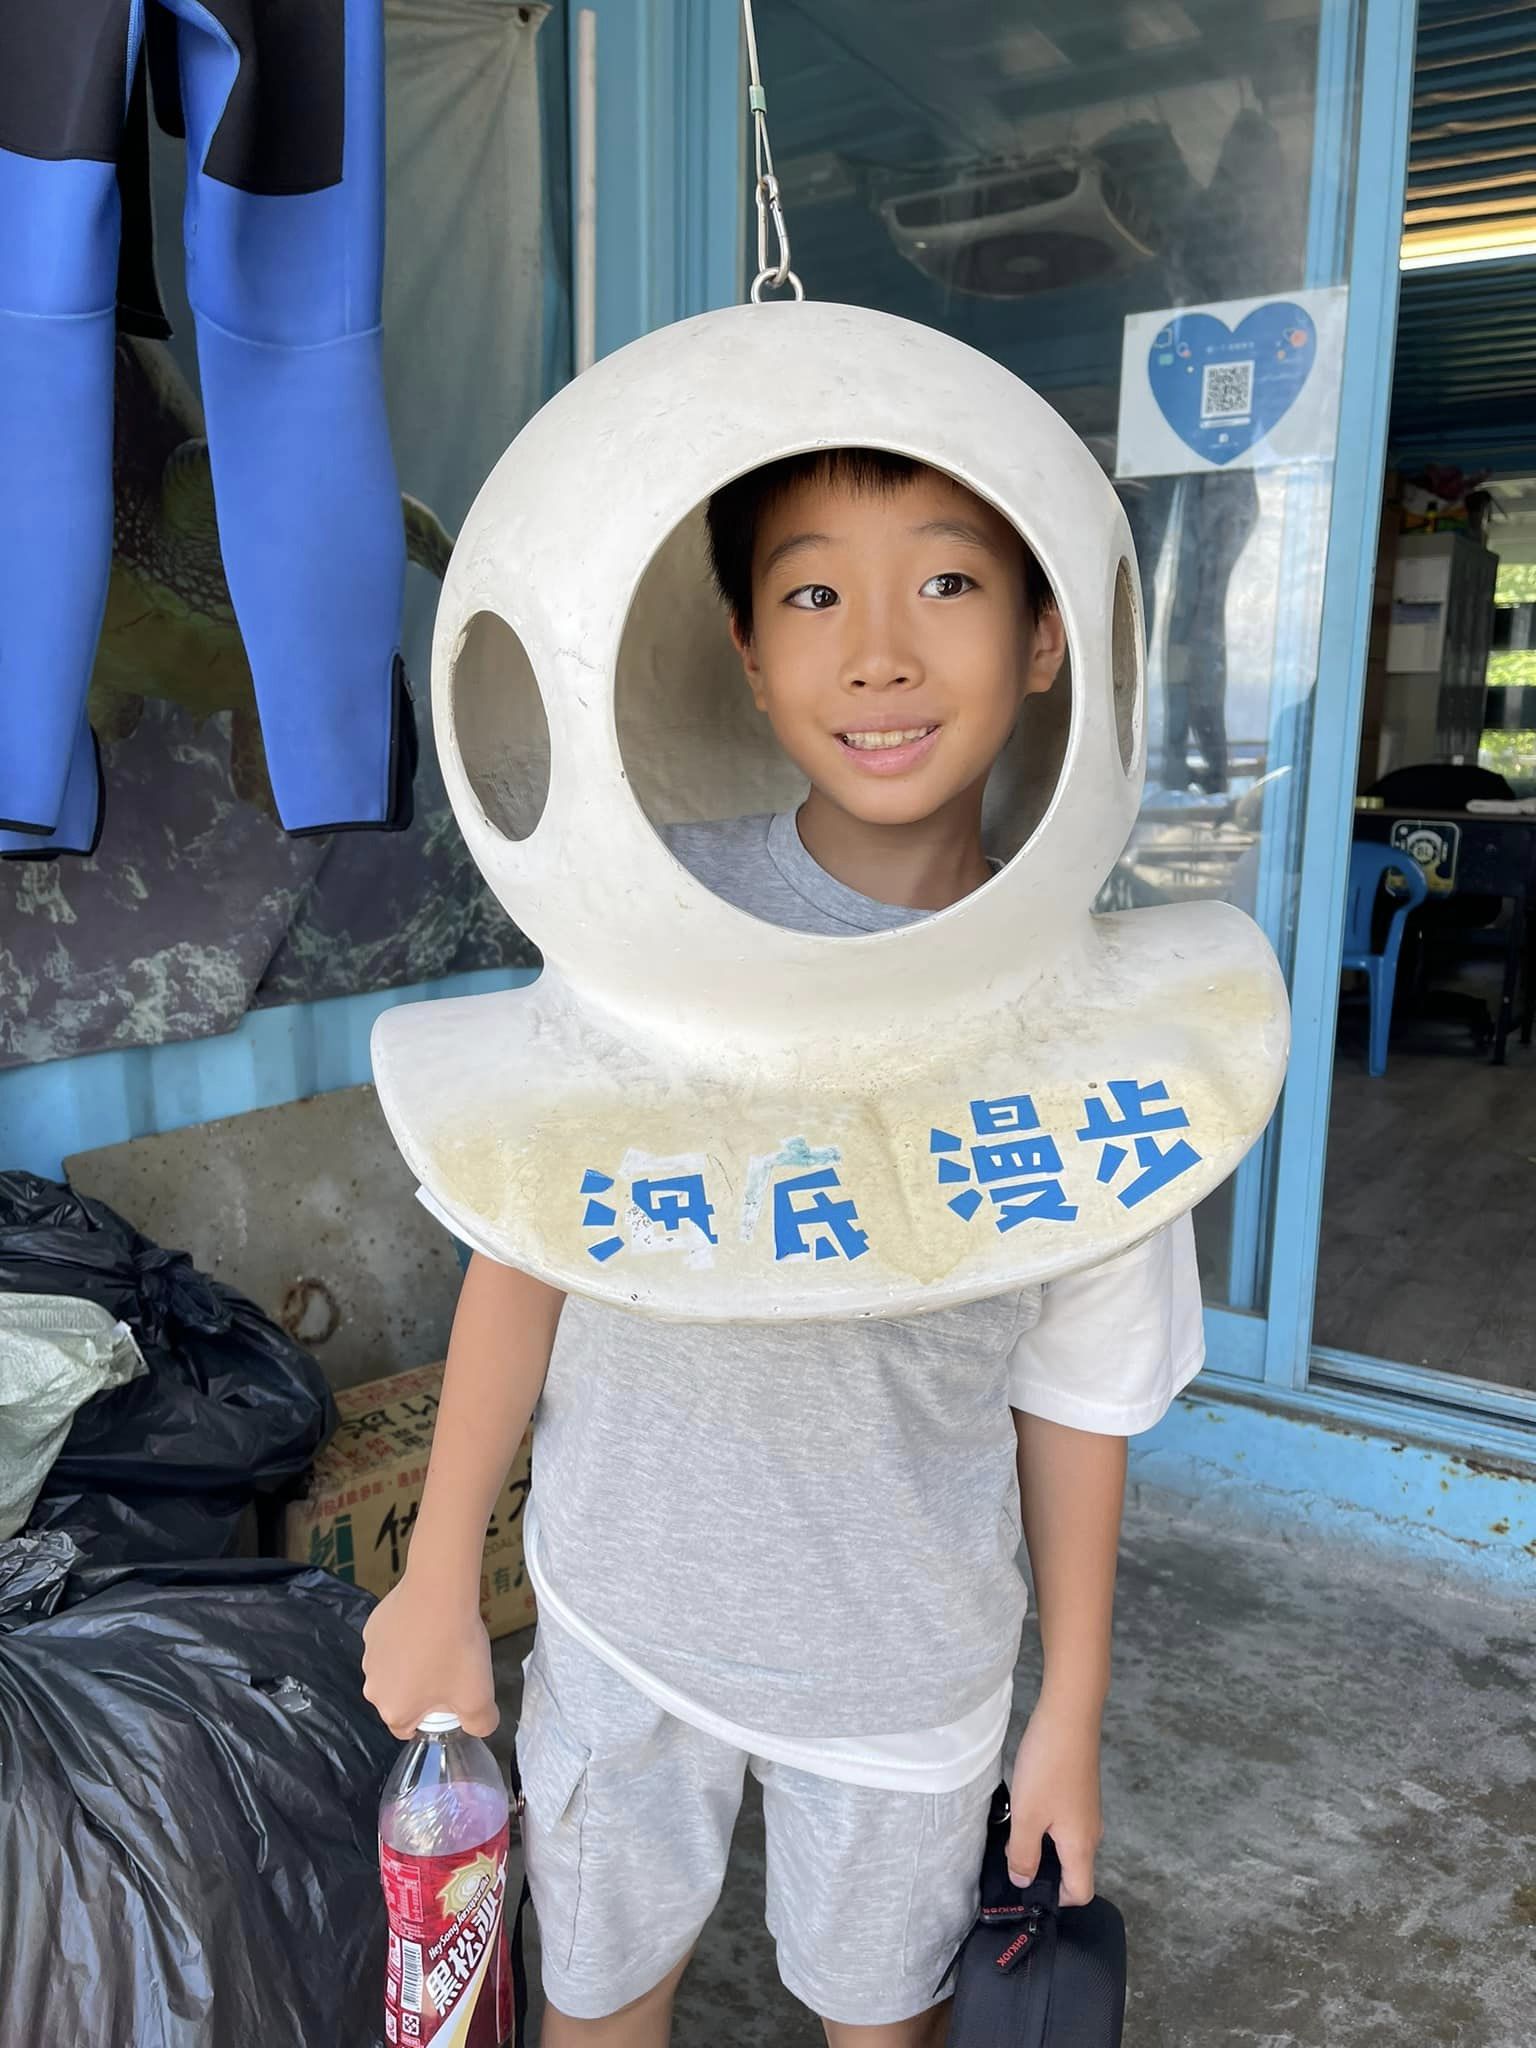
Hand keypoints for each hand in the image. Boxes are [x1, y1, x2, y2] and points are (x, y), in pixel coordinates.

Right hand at [362, 1574, 498, 1740]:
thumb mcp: (480, 1698)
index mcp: (394, 1712)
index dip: (435, 1716)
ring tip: (441, 1642)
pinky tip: (426, 1624)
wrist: (440, 1593)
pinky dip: (406, 1639)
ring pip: (395, 1671)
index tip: (453, 1695)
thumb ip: (481, 1724)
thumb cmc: (456, 1648)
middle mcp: (373, 1688)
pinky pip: (391, 1644)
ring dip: (413, 1664)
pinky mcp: (372, 1629)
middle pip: (402, 1699)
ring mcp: (369, 1656)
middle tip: (451, 1666)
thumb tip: (478, 1726)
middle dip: (424, 1689)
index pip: (411, 1729)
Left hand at [1006, 1700, 1102, 1906]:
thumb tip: (1024, 1881)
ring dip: (1039, 1844)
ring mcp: (1086, 1810)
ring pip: (1064, 1844)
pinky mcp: (1079, 1792)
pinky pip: (1063, 1822)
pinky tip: (1024, 1804)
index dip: (1055, 1900)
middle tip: (1010, 1856)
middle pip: (1072, 1869)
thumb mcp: (1027, 1816)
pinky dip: (1044, 1823)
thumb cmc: (1048, 1768)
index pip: (1081, 1893)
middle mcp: (1090, 1832)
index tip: (1025, 1888)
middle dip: (1041, 1870)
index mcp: (1082, 1846)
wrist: (1069, 1716)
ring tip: (1013, 1827)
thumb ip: (1023, 1854)